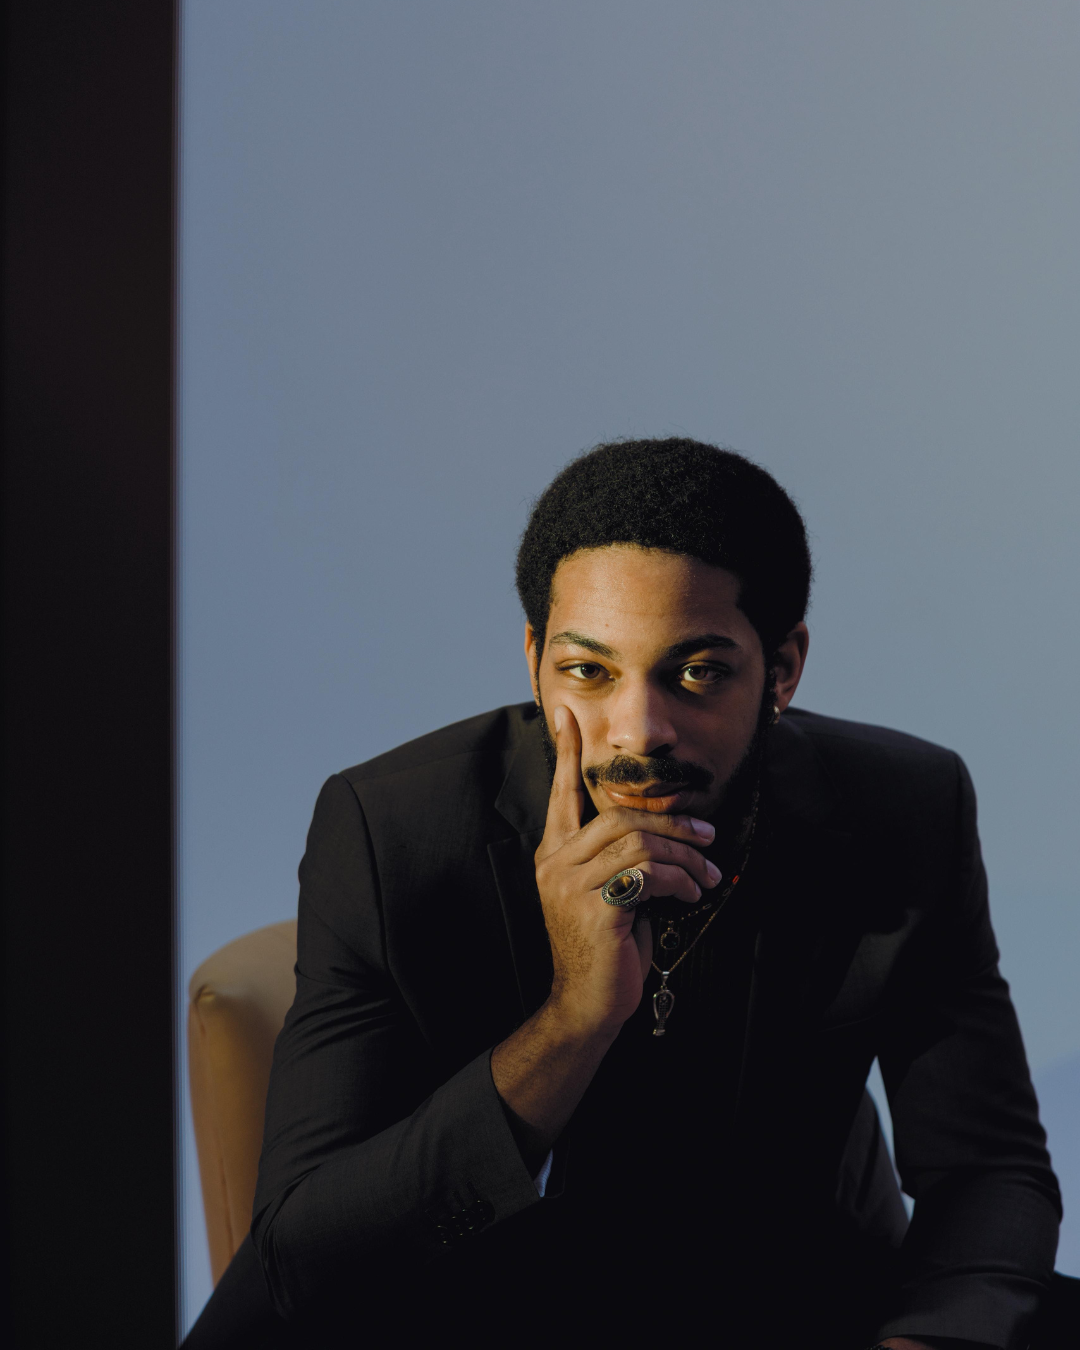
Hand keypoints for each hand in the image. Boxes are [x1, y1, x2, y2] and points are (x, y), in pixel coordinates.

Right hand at [534, 705, 720, 1035]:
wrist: (587, 1005)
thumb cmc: (606, 947)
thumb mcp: (610, 893)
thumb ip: (622, 858)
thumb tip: (670, 833)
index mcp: (554, 853)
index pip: (561, 792)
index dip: (566, 752)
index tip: (567, 713)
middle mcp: (555, 862)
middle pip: (620, 815)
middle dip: (673, 822)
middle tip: (709, 835)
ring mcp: (570, 884)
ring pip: (639, 841)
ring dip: (685, 856)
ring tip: (707, 876)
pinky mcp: (595, 907)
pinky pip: (647, 874)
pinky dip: (680, 881)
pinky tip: (691, 896)